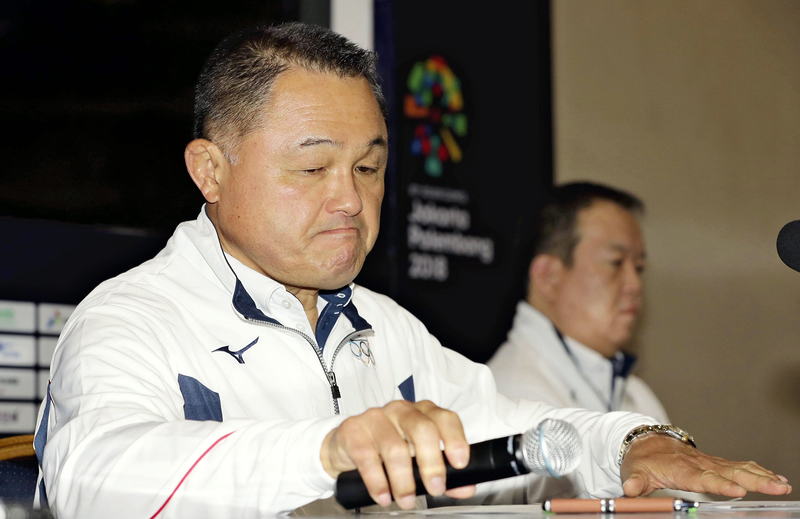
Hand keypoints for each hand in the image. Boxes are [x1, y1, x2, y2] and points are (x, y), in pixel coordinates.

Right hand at [320, 400, 475, 508]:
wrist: (347, 445)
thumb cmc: (387, 448)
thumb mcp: (417, 457)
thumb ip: (443, 471)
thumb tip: (465, 488)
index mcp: (422, 412)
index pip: (445, 418)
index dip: (455, 439)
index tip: (460, 463)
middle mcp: (401, 410)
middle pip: (422, 429)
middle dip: (432, 463)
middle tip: (435, 488)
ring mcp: (376, 417)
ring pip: (395, 448)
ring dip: (403, 481)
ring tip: (406, 501)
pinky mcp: (354, 430)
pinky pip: (367, 456)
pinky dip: (377, 481)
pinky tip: (383, 495)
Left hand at [620, 434, 791, 496]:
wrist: (645, 442)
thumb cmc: (641, 461)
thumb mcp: (634, 472)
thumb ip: (635, 482)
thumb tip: (630, 490)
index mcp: (681, 469)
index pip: (703, 478)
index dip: (720, 483)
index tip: (737, 489)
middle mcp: (699, 464)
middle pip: (729, 472)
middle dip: (754, 480)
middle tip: (777, 487)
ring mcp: (710, 462)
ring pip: (739, 468)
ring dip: (762, 476)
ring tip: (783, 485)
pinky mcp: (716, 464)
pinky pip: (740, 467)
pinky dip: (759, 472)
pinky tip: (776, 479)